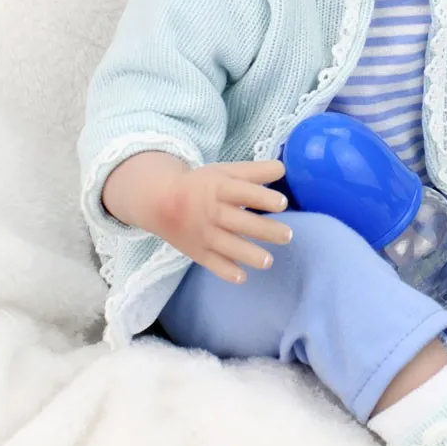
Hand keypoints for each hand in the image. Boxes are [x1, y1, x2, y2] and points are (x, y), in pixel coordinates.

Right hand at [153, 159, 291, 282]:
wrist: (159, 201)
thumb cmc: (202, 185)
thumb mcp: (225, 171)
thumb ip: (254, 171)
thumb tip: (283, 169)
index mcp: (220, 188)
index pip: (243, 192)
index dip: (262, 198)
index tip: (282, 203)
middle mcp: (212, 212)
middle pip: (239, 222)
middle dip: (264, 230)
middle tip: (287, 235)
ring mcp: (204, 233)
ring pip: (228, 245)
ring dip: (248, 254)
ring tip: (269, 261)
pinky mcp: (197, 251)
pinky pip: (211, 263)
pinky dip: (225, 271)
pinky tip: (242, 277)